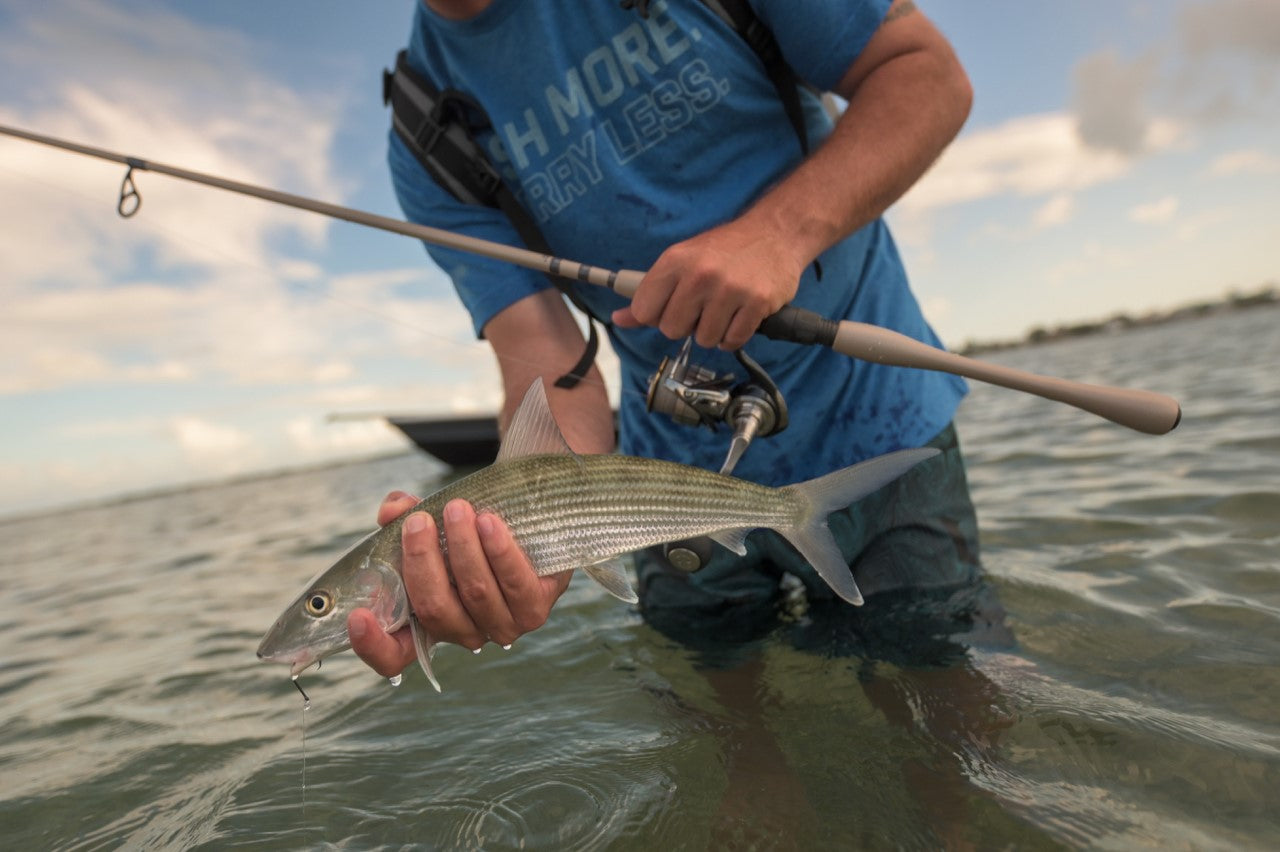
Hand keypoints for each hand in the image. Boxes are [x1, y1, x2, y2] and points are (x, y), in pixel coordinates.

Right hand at [349, 491, 570, 677]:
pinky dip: (499, 551)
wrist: (528, 527)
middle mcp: (464, 634)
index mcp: (429, 625)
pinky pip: (515, 584)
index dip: (373, 645)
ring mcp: (502, 627)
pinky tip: (489, 523)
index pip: (394, 657)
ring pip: (476, 592)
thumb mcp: (432, 524)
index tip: (357, 616)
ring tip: (457, 508)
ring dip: (463, 548)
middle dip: (422, 562)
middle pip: (434, 609)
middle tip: (419, 523)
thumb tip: (392, 510)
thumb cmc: (468, 533)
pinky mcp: (534, 609)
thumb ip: (406, 516)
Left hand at [611, 220, 804, 349]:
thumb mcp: (682, 261)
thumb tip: (620, 320)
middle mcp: (700, 274)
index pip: (644, 311)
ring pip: (704, 339)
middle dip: (685, 325)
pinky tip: (738, 317)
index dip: (656, 316)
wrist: (775, 233)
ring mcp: (730, 290)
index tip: (669, 308)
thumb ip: (650, 292)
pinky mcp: (757, 303)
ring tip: (722, 309)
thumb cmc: (724, 250)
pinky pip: (732, 341)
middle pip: (672, 330)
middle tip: (701, 308)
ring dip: (712, 332)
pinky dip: (733, 336)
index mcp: (676, 260)